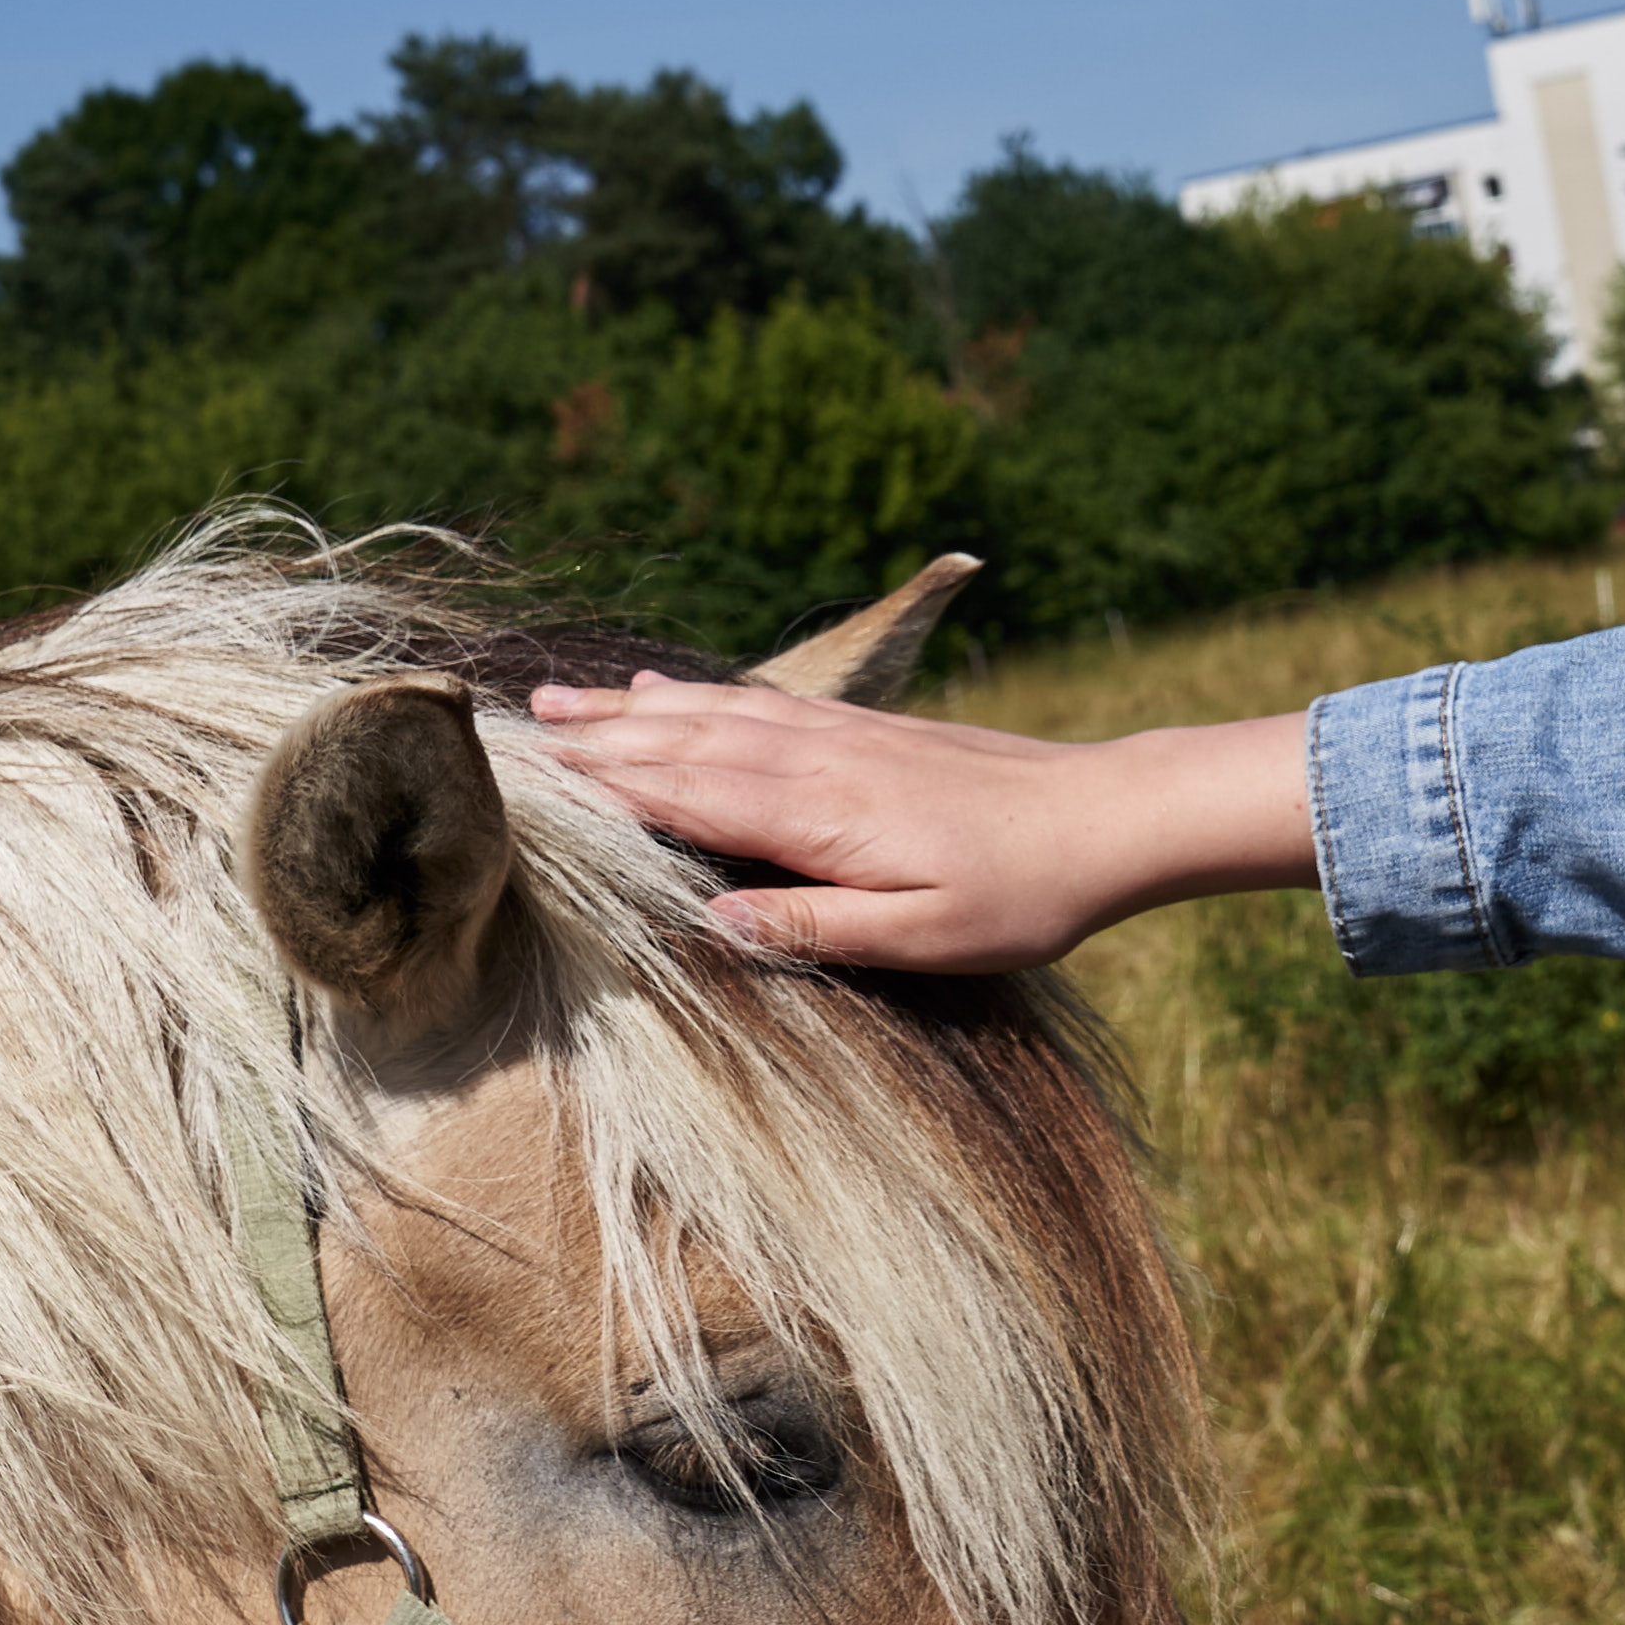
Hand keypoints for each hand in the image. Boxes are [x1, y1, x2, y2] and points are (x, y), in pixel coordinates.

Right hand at [517, 682, 1315, 972]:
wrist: (1107, 817)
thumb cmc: (1021, 893)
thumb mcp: (923, 938)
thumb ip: (816, 928)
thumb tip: (714, 920)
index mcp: (821, 815)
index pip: (692, 792)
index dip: (612, 783)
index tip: (534, 774)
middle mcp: (819, 761)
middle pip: (688, 741)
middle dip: (601, 736)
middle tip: (517, 728)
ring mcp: (842, 737)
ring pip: (717, 714)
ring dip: (636, 709)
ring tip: (565, 701)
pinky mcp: (867, 732)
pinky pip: (762, 704)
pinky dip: (704, 694)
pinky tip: (671, 687)